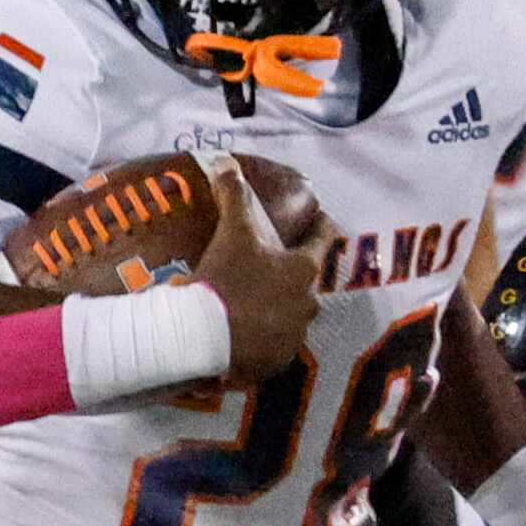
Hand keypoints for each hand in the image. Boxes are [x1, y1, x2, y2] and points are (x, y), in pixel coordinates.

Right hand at [191, 156, 318, 383]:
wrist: (203, 338)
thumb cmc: (226, 280)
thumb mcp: (231, 232)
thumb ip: (233, 195)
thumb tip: (226, 162)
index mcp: (303, 271)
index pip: (322, 240)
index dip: (319, 225)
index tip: (316, 217)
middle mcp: (307, 305)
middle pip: (303, 283)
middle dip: (288, 274)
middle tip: (265, 265)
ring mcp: (293, 338)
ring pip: (289, 316)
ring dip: (275, 309)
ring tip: (248, 302)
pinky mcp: (275, 364)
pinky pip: (272, 346)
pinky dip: (260, 339)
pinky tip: (241, 333)